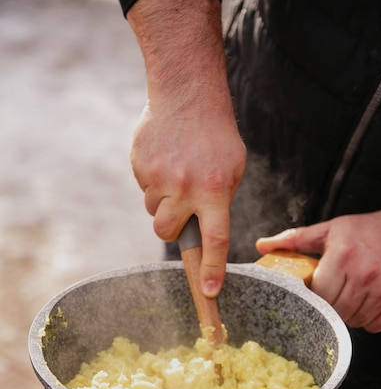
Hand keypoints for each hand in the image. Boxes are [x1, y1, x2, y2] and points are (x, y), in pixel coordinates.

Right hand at [127, 0, 245, 297]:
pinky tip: (165, 158)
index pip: (215, 239)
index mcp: (215, 190)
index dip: (212, 269)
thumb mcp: (232, 169)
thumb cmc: (216, 136)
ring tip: (176, 172)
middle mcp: (186, 187)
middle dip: (172, 226)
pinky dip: (154, 181)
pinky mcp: (140, 166)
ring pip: (154, 212)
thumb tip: (203, 234)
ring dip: (164, 202)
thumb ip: (218, 203)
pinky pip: (144, 189)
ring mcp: (160, 176)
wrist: (187, 93)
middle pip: (167, 232)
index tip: (209, 294)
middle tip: (182, 205)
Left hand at [256, 199, 380, 331]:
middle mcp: (365, 276)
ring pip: (352, 321)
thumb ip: (295, 239)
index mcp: (343, 257)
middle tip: (334, 291)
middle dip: (329, 305)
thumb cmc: (369, 230)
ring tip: (351, 293)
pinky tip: (367, 300)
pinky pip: (373, 327)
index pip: (317, 295)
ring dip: (347, 313)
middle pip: (333, 311)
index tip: (314, 290)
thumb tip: (262, 245)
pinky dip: (367, 319)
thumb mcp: (330, 230)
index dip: (313, 296)